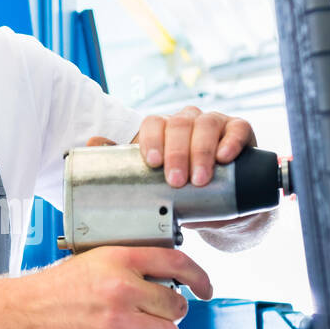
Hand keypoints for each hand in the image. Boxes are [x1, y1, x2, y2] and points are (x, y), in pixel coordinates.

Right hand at [21, 243, 212, 328]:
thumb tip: (163, 280)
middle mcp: (123, 287)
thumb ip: (128, 267)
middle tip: (155, 316)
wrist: (25, 313)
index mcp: (120, 260)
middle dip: (171, 314)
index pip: (177, 262)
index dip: (199, 277)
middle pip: (176, 305)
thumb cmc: (55, 289)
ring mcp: (118, 319)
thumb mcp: (93, 261)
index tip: (204, 288)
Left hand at [87, 108, 275, 245]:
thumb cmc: (182, 191)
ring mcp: (215, 124)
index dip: (152, 140)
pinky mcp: (239, 132)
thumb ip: (122, 164)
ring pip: (206, 124)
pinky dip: (231, 141)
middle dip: (177, 153)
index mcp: (164, 131)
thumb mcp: (154, 182)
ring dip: (201, 151)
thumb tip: (90, 144)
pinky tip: (225, 156)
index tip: (152, 164)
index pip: (153, 123)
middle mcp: (188, 122)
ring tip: (200, 179)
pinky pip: (237, 128)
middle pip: (179, 124)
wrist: (222, 207)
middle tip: (177, 181)